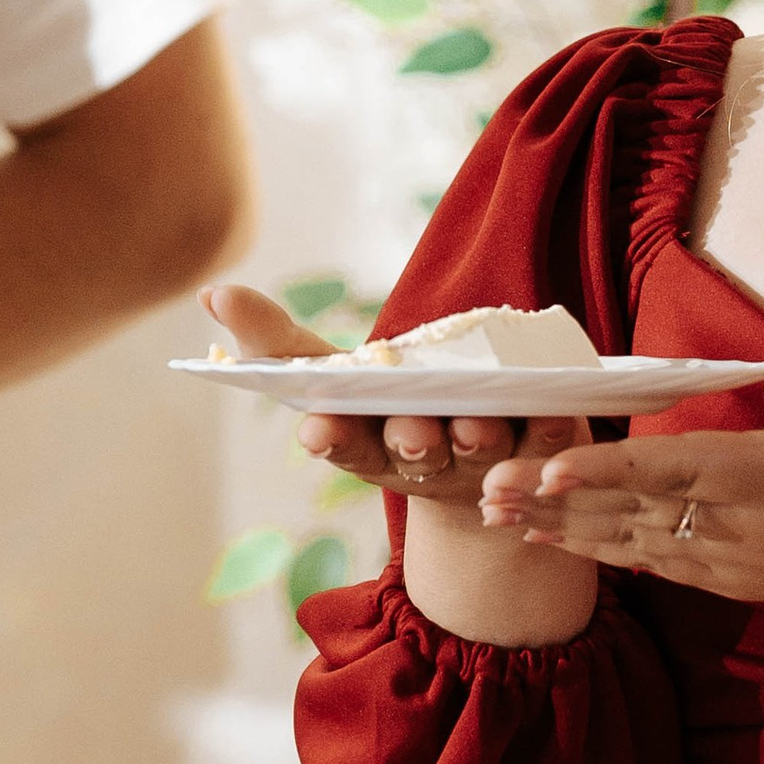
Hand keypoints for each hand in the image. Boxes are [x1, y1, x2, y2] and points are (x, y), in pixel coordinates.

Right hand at [198, 282, 590, 505]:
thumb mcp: (341, 378)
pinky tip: (549, 414)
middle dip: (411, 441)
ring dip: (478, 440)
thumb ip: (280, 344)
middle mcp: (426, 461)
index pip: (344, 445)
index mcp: (372, 445)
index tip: (317, 431)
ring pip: (482, 453)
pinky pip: (549, 446)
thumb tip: (214, 294)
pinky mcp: (543, 451)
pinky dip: (549, 434)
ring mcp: (485, 462)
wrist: (488, 468)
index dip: (332, 441)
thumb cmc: (397, 410)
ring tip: (478, 423)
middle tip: (413, 431)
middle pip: (415, 455)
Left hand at [486, 344, 763, 722]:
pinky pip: (663, 566)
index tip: (547, 467)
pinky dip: (608, 553)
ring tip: (498, 517)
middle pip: (636, 514)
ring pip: (637, 547)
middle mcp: (750, 532)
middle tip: (483, 490)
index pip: (677, 472)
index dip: (606, 470)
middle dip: (556, 504)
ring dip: (567, 532)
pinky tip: (568, 544)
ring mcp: (744, 564)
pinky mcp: (746, 580)